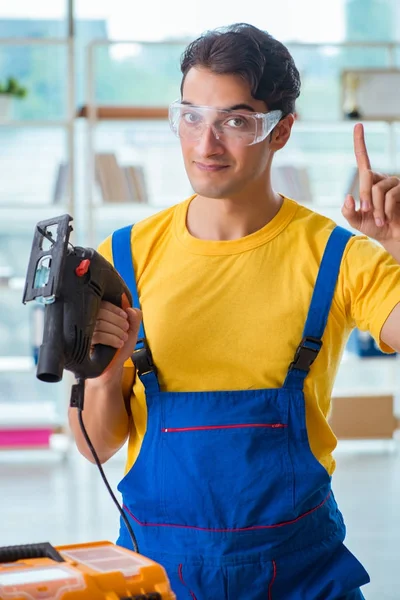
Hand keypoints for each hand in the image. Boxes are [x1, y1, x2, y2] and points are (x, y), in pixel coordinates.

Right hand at [92, 300, 141, 370]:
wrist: (113, 366)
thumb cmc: (120, 347)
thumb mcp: (132, 331)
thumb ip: (135, 318)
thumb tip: (130, 309)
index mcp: (100, 315)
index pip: (104, 304)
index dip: (116, 309)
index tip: (125, 316)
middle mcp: (90, 322)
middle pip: (101, 312)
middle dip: (118, 321)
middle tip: (126, 329)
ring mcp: (86, 332)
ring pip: (100, 324)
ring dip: (117, 331)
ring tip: (124, 339)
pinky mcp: (86, 343)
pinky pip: (98, 336)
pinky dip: (112, 339)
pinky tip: (119, 344)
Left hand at [342, 123, 399, 241]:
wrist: (392, 236)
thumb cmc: (374, 227)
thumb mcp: (356, 221)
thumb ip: (348, 212)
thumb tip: (348, 197)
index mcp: (369, 181)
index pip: (363, 159)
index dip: (360, 142)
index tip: (358, 125)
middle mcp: (381, 177)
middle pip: (367, 177)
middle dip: (365, 196)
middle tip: (366, 212)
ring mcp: (394, 182)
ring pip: (378, 190)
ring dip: (377, 209)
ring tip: (380, 220)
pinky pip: (390, 196)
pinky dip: (386, 210)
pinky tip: (387, 219)